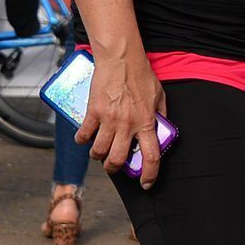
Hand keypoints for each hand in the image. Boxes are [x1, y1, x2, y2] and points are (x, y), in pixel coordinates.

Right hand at [77, 52, 168, 187]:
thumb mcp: (159, 96)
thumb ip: (160, 115)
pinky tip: (85, 138)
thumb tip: (161, 129)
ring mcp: (109, 120)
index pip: (151, 155)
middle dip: (115, 168)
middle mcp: (127, 125)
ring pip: (99, 152)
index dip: (149, 173)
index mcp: (146, 122)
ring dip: (98, 156)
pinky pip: (83, 135)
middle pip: (118, 159)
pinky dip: (82, 140)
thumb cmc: (142, 76)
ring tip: (100, 151)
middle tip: (114, 165)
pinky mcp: (93, 113)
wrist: (121, 60)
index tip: (146, 183)